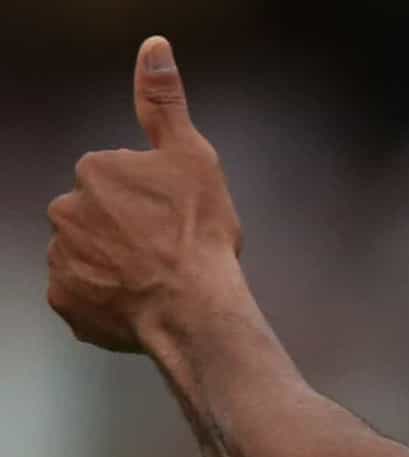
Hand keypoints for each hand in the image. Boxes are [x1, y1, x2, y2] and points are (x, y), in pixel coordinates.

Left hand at [47, 37, 242, 353]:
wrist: (194, 309)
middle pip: (95, 215)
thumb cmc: (198, 236)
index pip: (115, 177)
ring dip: (112, 263)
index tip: (171, 216)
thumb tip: (154, 47)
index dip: (148, 197)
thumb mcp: (193, 157)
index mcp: (94, 171)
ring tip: (153, 278)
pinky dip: (104, 298)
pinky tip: (136, 300)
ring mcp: (61, 258)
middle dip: (122, 229)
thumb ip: (164, 103)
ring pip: (86, 253)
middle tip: (164, 249)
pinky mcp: (64, 300)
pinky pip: (80, 294)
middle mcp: (66, 210)